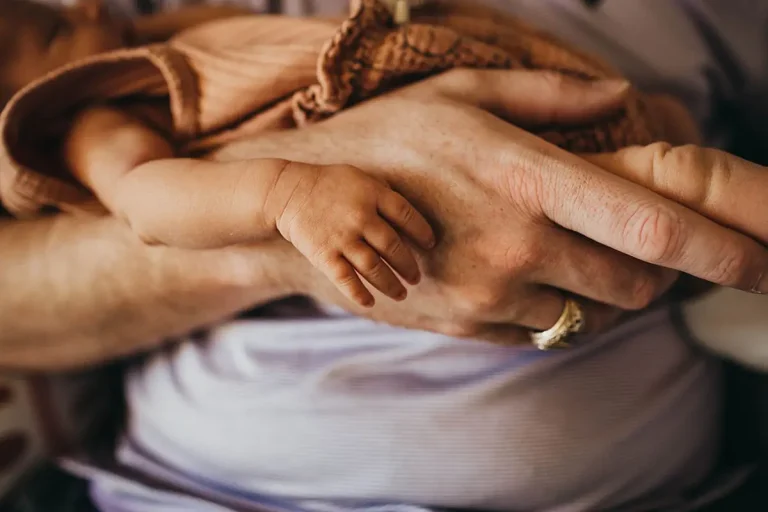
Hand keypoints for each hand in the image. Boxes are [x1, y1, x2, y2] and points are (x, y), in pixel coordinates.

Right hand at [214, 69, 767, 342]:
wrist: (311, 213)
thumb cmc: (388, 140)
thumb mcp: (461, 94)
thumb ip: (549, 96)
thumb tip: (621, 94)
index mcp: (527, 175)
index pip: (650, 221)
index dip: (723, 247)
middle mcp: (516, 242)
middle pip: (639, 283)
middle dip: (660, 273)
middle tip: (643, 247)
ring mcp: (490, 292)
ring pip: (593, 314)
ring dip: (606, 293)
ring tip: (571, 255)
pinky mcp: (468, 325)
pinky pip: (543, 331)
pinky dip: (555, 310)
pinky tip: (521, 275)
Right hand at [268, 162, 434, 305]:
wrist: (288, 192)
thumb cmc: (329, 184)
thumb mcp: (360, 178)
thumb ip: (384, 194)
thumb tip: (409, 220)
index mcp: (372, 194)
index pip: (406, 215)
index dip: (422, 232)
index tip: (429, 245)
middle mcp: (360, 217)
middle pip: (393, 247)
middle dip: (409, 266)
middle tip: (416, 278)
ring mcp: (342, 238)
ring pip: (374, 268)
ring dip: (391, 285)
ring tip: (401, 294)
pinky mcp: (324, 255)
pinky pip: (345, 279)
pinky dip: (358, 293)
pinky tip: (370, 302)